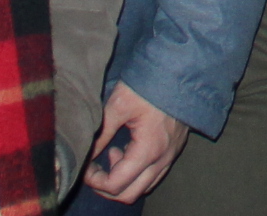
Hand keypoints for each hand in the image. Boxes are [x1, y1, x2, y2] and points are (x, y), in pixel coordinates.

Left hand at [82, 86, 188, 203]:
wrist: (180, 71)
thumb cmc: (149, 84)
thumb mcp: (119, 104)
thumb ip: (101, 133)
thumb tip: (85, 154)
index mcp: (148, 151)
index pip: (116, 184)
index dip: (95, 181)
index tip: (85, 166)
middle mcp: (162, 159)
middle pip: (129, 194)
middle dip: (106, 187)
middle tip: (93, 169)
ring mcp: (170, 156)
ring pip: (143, 187)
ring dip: (123, 181)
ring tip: (112, 154)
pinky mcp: (174, 149)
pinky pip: (153, 175)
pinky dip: (136, 172)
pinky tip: (128, 149)